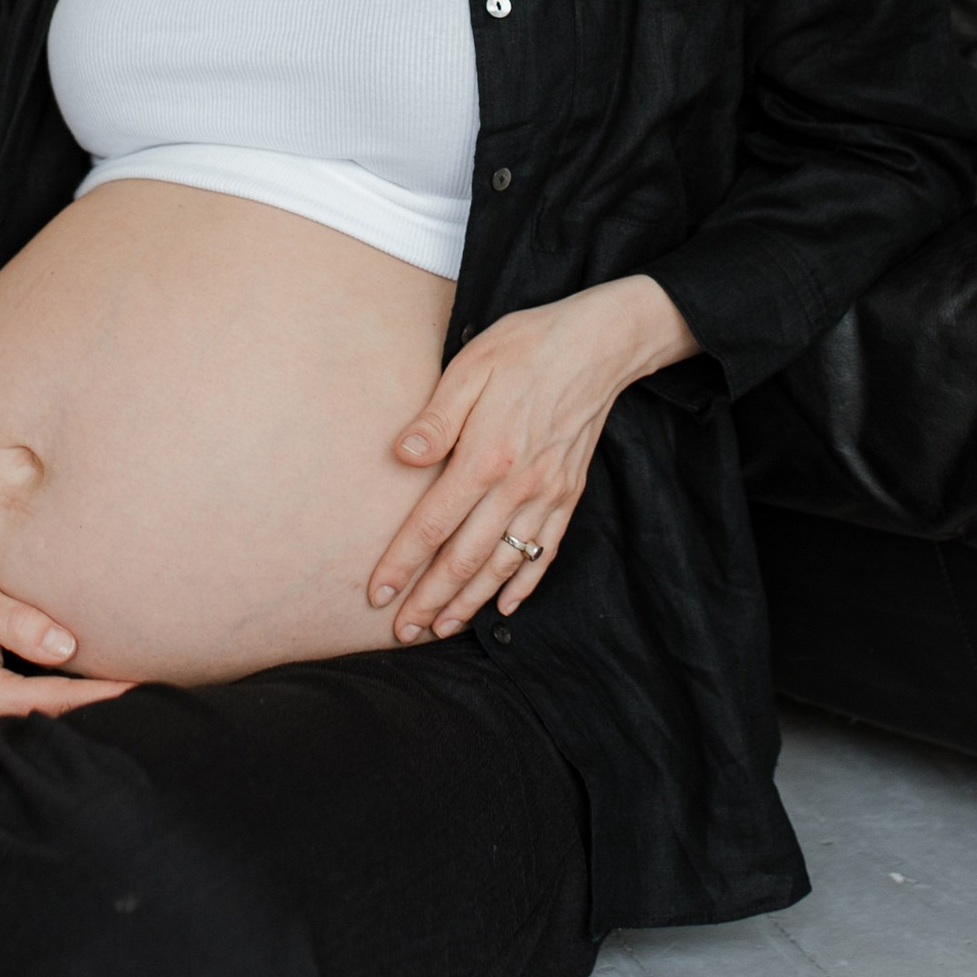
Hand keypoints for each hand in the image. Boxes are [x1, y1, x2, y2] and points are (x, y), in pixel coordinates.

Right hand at [0, 569, 132, 741]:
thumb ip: (19, 622)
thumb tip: (67, 647)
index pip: (59, 702)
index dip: (104, 697)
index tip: (144, 688)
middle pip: (53, 730)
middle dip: (99, 721)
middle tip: (153, 706)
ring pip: (38, 735)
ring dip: (79, 726)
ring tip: (131, 714)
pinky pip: (24, 730)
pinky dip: (57, 722)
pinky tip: (88, 713)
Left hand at [369, 274, 698, 641]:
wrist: (599, 345)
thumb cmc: (526, 348)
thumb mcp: (471, 368)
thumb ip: (436, 418)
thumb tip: (401, 456)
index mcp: (486, 456)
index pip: (433, 524)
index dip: (402, 563)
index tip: (377, 593)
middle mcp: (519, 486)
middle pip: (466, 558)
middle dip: (430, 600)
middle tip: (402, 631)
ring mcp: (548, 495)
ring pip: (504, 565)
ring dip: (471, 602)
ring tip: (442, 628)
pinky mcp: (569, 495)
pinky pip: (545, 552)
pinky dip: (524, 584)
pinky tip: (504, 606)